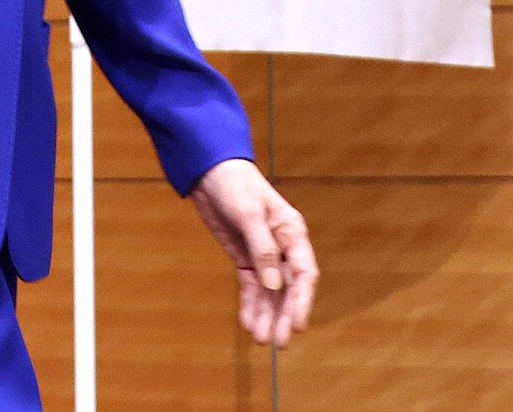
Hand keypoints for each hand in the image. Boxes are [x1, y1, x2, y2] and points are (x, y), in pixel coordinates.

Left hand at [190, 159, 317, 346]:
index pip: (304, 273)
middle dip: (284, 315)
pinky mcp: (245, 258)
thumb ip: (262, 248)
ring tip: (261, 339)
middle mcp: (282, 247)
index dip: (303, 301)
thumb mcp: (248, 212)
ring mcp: (263, 255)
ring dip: (267, 315)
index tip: (298, 324)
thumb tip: (275, 284)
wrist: (208, 171)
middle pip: (289, 289)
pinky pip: (251, 287)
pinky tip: (248, 323)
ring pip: (270, 293)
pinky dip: (250, 305)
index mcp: (291, 232)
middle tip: (278, 341)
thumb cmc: (235, 183)